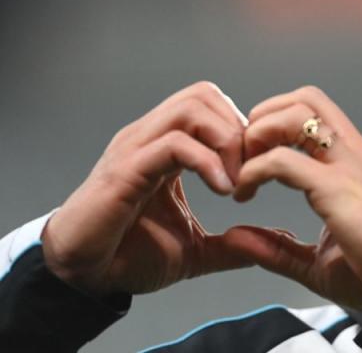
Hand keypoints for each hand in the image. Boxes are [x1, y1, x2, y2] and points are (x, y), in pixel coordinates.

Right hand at [41, 81, 254, 295]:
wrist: (84, 278)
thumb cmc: (128, 256)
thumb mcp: (195, 251)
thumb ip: (230, 245)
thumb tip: (268, 245)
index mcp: (166, 146)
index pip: (211, 103)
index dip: (243, 129)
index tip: (258, 169)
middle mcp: (149, 138)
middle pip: (204, 93)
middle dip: (238, 128)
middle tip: (251, 170)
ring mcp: (135, 149)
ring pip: (190, 108)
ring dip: (226, 141)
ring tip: (235, 181)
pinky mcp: (124, 171)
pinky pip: (173, 144)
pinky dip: (207, 162)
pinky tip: (222, 190)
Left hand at [223, 86, 361, 320]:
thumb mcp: (319, 262)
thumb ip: (278, 248)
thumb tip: (234, 237)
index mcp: (355, 163)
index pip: (314, 111)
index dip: (273, 124)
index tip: (251, 161)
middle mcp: (355, 155)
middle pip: (305, 98)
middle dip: (263, 117)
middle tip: (245, 158)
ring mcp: (351, 169)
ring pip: (296, 115)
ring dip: (257, 135)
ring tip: (244, 173)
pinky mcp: (341, 192)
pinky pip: (285, 162)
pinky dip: (254, 171)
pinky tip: (245, 195)